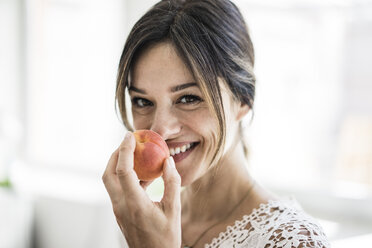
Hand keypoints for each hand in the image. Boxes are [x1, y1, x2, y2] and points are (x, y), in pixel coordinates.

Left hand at [102, 132, 181, 247]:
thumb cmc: (166, 238)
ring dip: (118, 164)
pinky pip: (117, 189)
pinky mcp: (120, 212)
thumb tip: (168, 161)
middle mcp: (121, 206)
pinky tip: (142, 175)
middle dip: (116, 154)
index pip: (123, 170)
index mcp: (134, 204)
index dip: (125, 150)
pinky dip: (124, 176)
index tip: (131, 136)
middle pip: (108, 173)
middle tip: (129, 142)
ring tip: (135, 154)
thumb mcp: (174, 210)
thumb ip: (171, 183)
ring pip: (110, 181)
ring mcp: (118, 210)